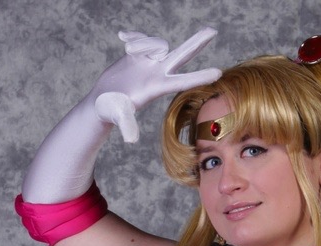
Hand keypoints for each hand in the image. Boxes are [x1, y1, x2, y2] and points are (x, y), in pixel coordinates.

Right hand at [93, 28, 220, 142]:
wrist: (102, 102)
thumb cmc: (109, 111)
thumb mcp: (118, 115)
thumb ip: (126, 124)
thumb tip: (130, 140)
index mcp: (157, 87)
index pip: (183, 80)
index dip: (200, 77)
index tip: (218, 74)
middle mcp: (158, 74)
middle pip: (182, 55)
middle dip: (197, 42)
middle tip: (213, 31)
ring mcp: (149, 63)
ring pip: (156, 42)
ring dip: (142, 42)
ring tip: (128, 51)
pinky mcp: (138, 55)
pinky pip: (141, 37)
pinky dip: (133, 36)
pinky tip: (122, 37)